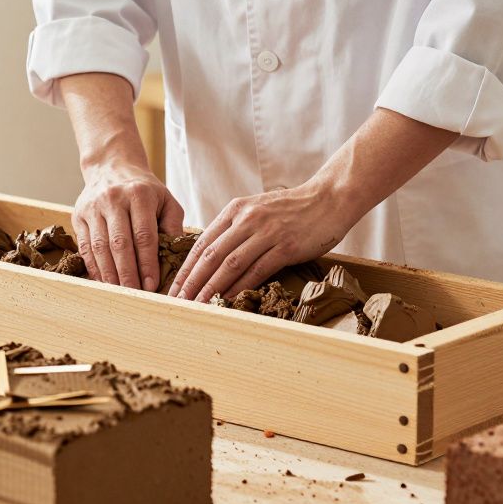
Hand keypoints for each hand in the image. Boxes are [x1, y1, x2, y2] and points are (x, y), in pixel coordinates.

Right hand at [73, 164, 184, 290]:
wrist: (112, 166)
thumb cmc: (144, 189)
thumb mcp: (166, 200)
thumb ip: (173, 226)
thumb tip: (175, 257)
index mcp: (139, 195)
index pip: (144, 235)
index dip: (147, 263)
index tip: (151, 285)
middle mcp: (113, 199)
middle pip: (119, 244)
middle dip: (127, 273)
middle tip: (134, 295)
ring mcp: (92, 207)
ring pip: (99, 247)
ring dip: (109, 273)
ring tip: (119, 292)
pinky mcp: (78, 215)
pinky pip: (85, 246)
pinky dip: (93, 267)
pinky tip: (103, 281)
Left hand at [167, 186, 351, 301]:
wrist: (329, 198)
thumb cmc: (291, 209)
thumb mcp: (256, 210)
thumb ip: (235, 228)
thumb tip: (212, 257)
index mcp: (235, 210)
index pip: (202, 243)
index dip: (185, 268)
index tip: (173, 287)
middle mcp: (247, 219)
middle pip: (211, 255)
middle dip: (191, 281)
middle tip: (178, 301)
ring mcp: (266, 232)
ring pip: (230, 264)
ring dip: (211, 287)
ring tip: (198, 305)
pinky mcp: (286, 246)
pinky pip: (257, 270)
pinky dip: (240, 287)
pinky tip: (229, 300)